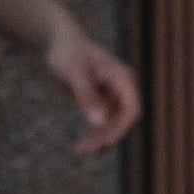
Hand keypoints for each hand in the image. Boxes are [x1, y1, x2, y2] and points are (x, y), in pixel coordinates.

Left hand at [47, 25, 142, 154]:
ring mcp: (113, 96)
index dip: (122, 129)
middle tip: (87, 150)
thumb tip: (100, 124)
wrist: (60, 42)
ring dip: (99, 139)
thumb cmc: (68, 53)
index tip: (104, 143)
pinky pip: (102, 123)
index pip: (133, 110)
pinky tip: (79, 147)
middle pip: (123, 121)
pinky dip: (93, 135)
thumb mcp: (75, 73)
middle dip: (107, 137)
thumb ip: (87, 97)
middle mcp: (123, 88)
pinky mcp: (102, 101)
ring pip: (113, 125)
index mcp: (124, 79)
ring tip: (80, 150)